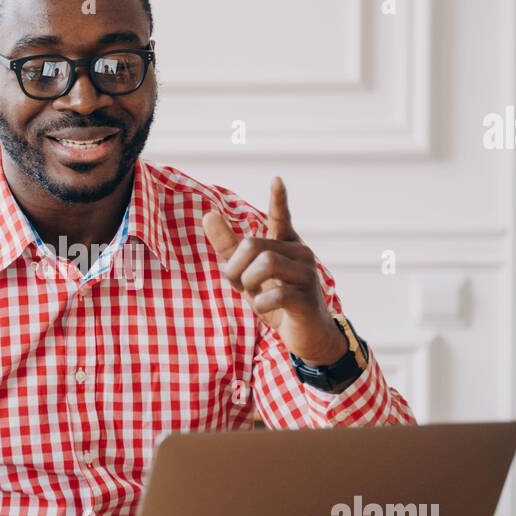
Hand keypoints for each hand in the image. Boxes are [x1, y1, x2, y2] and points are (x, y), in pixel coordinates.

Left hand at [202, 177, 347, 365]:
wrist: (306, 336)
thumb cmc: (276, 301)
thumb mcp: (248, 274)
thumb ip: (229, 248)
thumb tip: (208, 215)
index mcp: (285, 244)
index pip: (281, 217)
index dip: (278, 199)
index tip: (276, 179)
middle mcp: (300, 253)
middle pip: (254, 245)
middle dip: (236, 267)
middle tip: (239, 285)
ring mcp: (307, 274)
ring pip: (265, 264)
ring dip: (249, 283)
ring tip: (256, 296)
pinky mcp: (307, 298)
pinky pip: (275, 294)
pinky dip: (261, 304)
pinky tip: (267, 308)